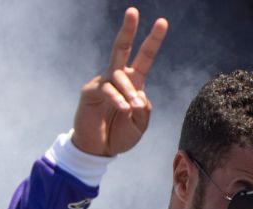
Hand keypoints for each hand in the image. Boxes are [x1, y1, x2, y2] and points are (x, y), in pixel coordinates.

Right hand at [72, 7, 167, 156]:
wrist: (98, 150)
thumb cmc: (120, 136)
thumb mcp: (140, 126)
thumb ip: (144, 110)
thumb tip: (138, 95)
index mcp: (134, 83)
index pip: (144, 57)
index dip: (153, 40)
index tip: (162, 22)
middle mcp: (118, 78)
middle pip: (122, 48)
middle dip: (128, 29)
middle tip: (133, 10)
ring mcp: (103, 83)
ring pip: (119, 75)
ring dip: (128, 91)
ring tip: (131, 107)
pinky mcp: (91, 92)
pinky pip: (107, 90)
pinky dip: (117, 99)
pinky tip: (123, 109)